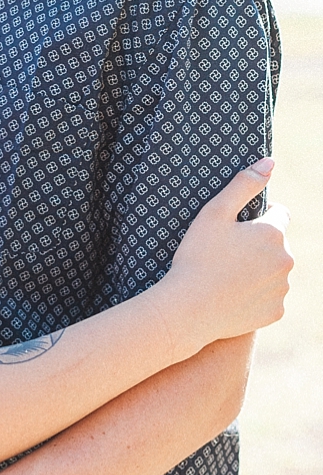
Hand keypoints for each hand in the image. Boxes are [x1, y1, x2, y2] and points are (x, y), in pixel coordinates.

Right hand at [163, 160, 291, 344]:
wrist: (188, 309)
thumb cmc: (197, 257)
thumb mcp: (214, 213)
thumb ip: (243, 184)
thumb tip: (269, 162)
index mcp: (273, 233)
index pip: (279, 214)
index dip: (259, 216)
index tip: (238, 225)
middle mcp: (286, 261)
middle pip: (277, 245)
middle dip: (259, 245)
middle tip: (226, 252)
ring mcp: (282, 289)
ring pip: (274, 272)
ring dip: (259, 270)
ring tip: (227, 274)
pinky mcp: (275, 312)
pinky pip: (270, 298)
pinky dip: (256, 295)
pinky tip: (232, 295)